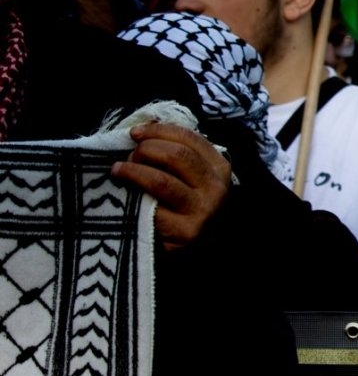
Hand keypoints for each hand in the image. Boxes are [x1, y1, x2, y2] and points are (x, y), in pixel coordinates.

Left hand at [111, 123, 230, 251]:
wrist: (197, 253)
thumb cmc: (186, 206)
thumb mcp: (191, 176)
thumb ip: (177, 151)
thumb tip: (147, 122)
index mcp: (220, 168)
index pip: (189, 138)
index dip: (158, 131)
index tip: (134, 133)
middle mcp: (216, 188)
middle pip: (177, 155)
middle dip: (146, 150)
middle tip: (129, 156)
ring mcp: (202, 211)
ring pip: (161, 180)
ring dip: (134, 170)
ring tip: (118, 170)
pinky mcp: (184, 232)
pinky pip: (151, 208)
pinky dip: (132, 196)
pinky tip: (120, 192)